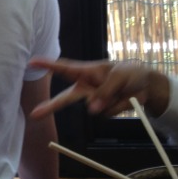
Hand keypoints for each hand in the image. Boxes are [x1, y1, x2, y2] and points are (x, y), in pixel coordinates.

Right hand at [28, 58, 170, 118]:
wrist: (146, 86)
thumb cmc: (130, 72)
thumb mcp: (121, 76)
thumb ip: (105, 91)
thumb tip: (92, 109)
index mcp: (87, 72)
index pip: (64, 68)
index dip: (47, 65)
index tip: (31, 63)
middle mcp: (86, 87)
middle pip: (65, 98)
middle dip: (50, 106)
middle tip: (35, 115)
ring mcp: (95, 100)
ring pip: (95, 109)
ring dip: (113, 103)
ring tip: (125, 91)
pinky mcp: (103, 110)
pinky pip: (108, 114)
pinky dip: (120, 108)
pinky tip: (125, 99)